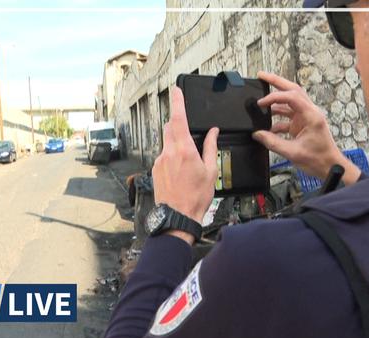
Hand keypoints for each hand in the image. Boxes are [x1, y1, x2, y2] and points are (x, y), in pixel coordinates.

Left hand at [152, 87, 218, 243]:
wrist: (177, 217)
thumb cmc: (195, 197)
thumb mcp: (210, 171)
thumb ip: (210, 147)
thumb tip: (213, 132)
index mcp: (184, 150)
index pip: (179, 119)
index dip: (177, 102)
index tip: (176, 90)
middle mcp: (168, 153)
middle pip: (170, 128)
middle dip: (178, 125)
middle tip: (189, 133)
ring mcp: (159, 161)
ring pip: (166, 143)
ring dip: (176, 144)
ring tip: (187, 163)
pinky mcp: (155, 169)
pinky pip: (163, 156)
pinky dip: (171, 157)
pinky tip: (180, 172)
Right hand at [253, 71, 361, 184]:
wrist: (330, 167)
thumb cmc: (319, 159)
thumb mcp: (293, 152)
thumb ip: (272, 142)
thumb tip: (257, 134)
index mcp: (311, 115)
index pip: (291, 97)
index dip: (274, 97)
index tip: (261, 103)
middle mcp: (310, 112)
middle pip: (292, 90)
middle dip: (276, 82)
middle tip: (261, 76)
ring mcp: (306, 117)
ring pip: (290, 101)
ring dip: (275, 100)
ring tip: (261, 100)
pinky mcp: (302, 124)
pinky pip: (287, 116)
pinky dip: (276, 119)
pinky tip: (266, 126)